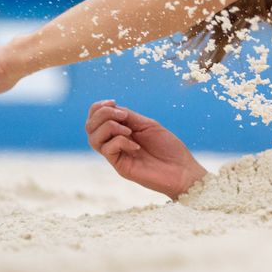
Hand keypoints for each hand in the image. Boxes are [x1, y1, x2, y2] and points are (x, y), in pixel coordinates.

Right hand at [85, 100, 209, 200]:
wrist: (182, 170)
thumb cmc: (169, 147)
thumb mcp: (149, 125)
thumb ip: (130, 118)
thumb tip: (113, 108)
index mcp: (121, 131)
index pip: (96, 118)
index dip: (99, 108)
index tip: (113, 102)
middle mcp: (115, 142)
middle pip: (90, 127)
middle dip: (102, 114)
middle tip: (123, 115)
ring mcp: (116, 155)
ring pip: (93, 138)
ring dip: (109, 127)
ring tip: (129, 130)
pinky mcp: (120, 166)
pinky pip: (107, 149)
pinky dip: (120, 141)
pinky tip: (136, 145)